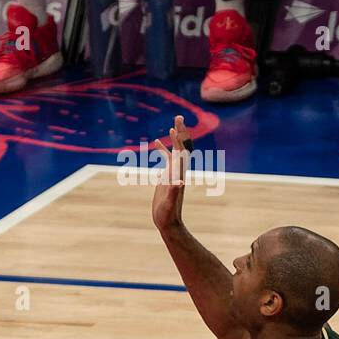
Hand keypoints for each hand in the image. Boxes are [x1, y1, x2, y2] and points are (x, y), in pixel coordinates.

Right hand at [151, 115, 190, 231]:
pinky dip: (163, 150)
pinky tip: (156, 144)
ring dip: (174, 138)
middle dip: (180, 132)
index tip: (175, 125)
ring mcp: (172, 172)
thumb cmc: (168, 213)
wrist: (168, 221)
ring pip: (175, 151)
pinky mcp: (166, 176)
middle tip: (179, 117)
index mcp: (179, 172)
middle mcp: (178, 170)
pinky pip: (166, 159)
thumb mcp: (170, 203)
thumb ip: (174, 192)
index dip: (179, 138)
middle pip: (181, 146)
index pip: (181, 150)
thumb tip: (179, 182)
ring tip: (171, 126)